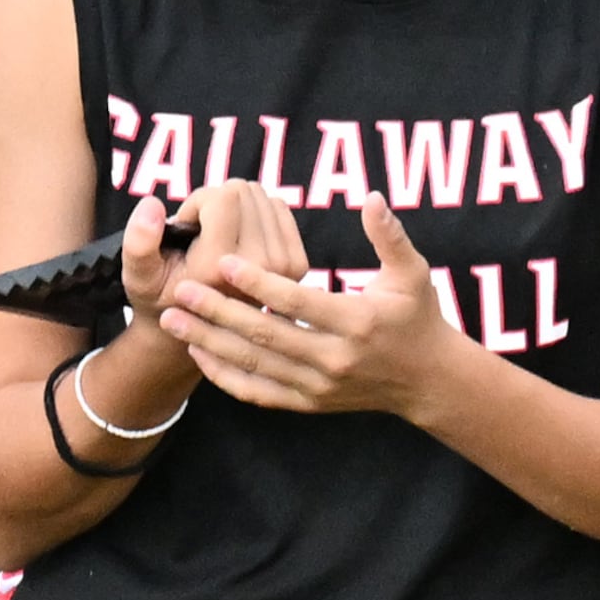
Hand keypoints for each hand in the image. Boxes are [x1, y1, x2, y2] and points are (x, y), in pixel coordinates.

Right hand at [93, 178, 300, 416]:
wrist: (198, 328)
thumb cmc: (163, 295)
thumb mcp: (138, 275)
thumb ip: (139, 242)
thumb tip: (151, 205)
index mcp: (222, 269)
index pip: (225, 197)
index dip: (199, 202)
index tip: (187, 227)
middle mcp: (260, 269)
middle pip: (244, 191)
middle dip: (217, 203)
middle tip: (202, 234)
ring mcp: (284, 268)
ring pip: (261, 195)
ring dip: (236, 207)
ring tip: (219, 238)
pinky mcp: (297, 264)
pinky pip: (279, 206)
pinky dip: (257, 212)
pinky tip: (240, 237)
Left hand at [160, 194, 464, 423]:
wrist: (427, 381)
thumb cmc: (418, 317)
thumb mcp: (413, 273)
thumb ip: (390, 235)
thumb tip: (372, 197)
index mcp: (357, 321)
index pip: (297, 302)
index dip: (258, 283)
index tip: (223, 261)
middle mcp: (334, 358)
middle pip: (266, 334)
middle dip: (219, 312)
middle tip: (182, 291)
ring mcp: (319, 386)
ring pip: (255, 365)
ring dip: (210, 343)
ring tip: (173, 322)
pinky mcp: (309, 403)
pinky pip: (259, 393)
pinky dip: (226, 376)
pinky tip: (199, 354)